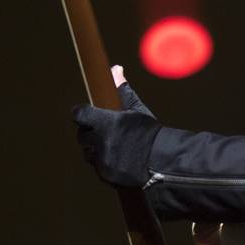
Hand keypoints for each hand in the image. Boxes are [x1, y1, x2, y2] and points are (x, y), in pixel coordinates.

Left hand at [74, 66, 161, 186]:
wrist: (165, 162)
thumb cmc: (152, 134)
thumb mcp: (138, 110)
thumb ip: (122, 91)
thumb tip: (116, 69)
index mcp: (106, 122)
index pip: (79, 114)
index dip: (83, 114)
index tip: (87, 115)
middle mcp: (101, 141)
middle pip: (82, 134)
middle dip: (92, 133)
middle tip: (109, 134)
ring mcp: (102, 159)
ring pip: (88, 152)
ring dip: (97, 149)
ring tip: (117, 148)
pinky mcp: (105, 175)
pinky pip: (97, 167)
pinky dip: (105, 165)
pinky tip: (120, 160)